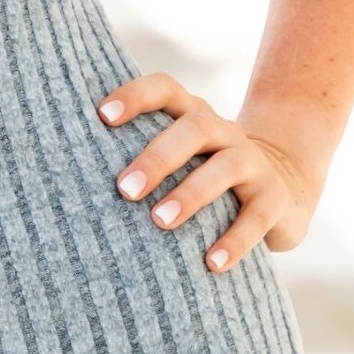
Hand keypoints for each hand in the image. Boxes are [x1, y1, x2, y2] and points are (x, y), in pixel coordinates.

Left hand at [94, 70, 322, 270]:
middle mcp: (224, 131)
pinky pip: (255, 217)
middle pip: (192, 128)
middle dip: (156, 158)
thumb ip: (142, 157)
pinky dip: (233, 241)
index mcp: (195, 114)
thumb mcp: (183, 158)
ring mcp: (253, 162)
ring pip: (223, 169)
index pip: (165, 88)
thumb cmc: (206, 175)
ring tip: (160, 222)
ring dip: (190, 194)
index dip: (136, 95)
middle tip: (124, 190)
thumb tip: (70, 179)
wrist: (283, 186)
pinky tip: (211, 265)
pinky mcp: (274, 198)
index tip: (102, 116)